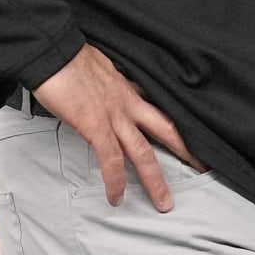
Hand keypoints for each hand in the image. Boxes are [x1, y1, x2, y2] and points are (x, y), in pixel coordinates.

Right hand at [32, 44, 204, 211]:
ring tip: (163, 203)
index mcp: (129, 89)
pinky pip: (111, 159)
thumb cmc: (69, 57)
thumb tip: (111, 91)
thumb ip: (111, 85)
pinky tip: (116, 197)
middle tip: (201, 170)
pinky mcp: (95, 125)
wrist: (52, 51)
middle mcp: (128, 102)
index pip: (160, 111)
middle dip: (185, 153)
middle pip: (165, 131)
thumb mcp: (102, 68)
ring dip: (155, 180)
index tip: (190, 141)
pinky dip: (115, 181)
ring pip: (143, 152)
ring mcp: (114, 115)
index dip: (177, 128)